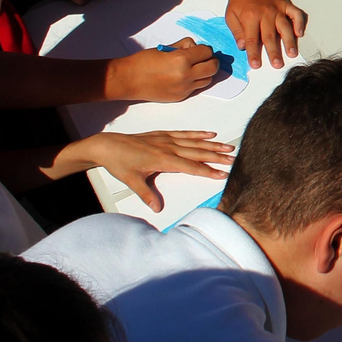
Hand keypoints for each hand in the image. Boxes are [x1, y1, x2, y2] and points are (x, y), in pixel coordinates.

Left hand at [61, 130, 231, 210]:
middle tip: (233, 160)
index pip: (191, 167)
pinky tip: (209, 133)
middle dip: (217, 157)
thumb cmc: (120, 163)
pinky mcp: (163, 134)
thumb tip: (157, 208)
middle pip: (198, 153)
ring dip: (212, 144)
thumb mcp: (132, 181)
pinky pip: (185, 133)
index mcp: (163, 159)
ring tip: (228, 147)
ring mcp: (167, 139)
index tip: (222, 174)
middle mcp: (168, 147)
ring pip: (195, 142)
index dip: (207, 171)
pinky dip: (198, 134)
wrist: (108, 145)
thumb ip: (146, 194)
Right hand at [107, 40, 219, 101]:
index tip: (200, 49)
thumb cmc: (144, 61)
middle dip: (211, 60)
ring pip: (208, 80)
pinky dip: (195, 81)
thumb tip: (196, 47)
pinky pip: (196, 88)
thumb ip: (184, 46)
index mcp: (182, 59)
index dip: (205, 49)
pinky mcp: (181, 97)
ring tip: (195, 68)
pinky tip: (185, 77)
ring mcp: (184, 88)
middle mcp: (186, 75)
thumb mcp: (165, 48)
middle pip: (213, 67)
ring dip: (205, 72)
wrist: (128, 80)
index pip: (207, 52)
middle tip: (204, 58)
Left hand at [225, 0, 305, 68]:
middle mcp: (265, 13)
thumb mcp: (230, 16)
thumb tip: (242, 47)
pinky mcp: (286, 4)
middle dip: (274, 51)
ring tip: (292, 54)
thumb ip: (237, 32)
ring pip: (284, 27)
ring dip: (289, 41)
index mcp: (249, 17)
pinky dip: (299, 23)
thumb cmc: (239, 1)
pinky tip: (300, 33)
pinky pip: (295, 13)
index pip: (251, 39)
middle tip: (278, 65)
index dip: (254, 53)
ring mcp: (277, 8)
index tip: (256, 65)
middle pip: (270, 36)